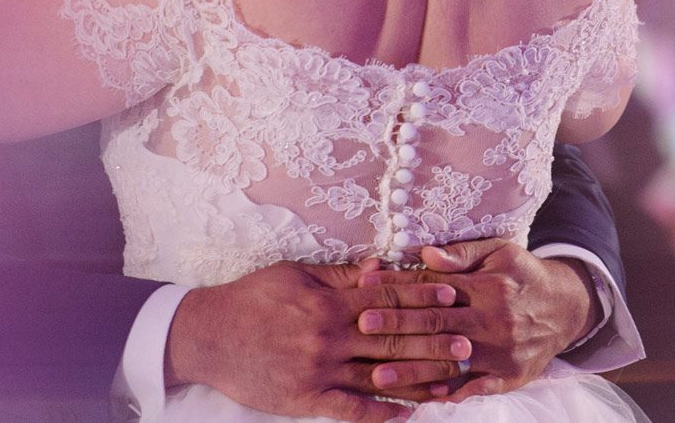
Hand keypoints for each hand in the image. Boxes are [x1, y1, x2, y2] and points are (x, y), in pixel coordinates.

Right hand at [167, 260, 466, 421]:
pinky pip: (350, 409)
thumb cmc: (252, 299)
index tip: (451, 297)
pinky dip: (380, 413)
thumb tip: (380, 267)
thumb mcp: (294, 274)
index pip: (386, 298)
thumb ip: (339, 275)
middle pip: (391, 339)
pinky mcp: (306, 399)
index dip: (421, 297)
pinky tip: (407, 414)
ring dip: (417, 379)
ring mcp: (319, 370)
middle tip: (467, 341)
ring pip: (379, 376)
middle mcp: (328, 336)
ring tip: (451, 381)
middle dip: (432, 340)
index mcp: (328, 301)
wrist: (208, 336)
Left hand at [355, 240, 595, 404]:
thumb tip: (425, 255)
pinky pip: (478, 388)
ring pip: (450, 362)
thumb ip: (462, 254)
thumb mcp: (499, 252)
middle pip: (437, 325)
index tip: (366, 290)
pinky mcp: (511, 375)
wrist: (568, 306)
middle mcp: (493, 319)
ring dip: (414, 371)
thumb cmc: (524, 274)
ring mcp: (502, 351)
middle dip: (397, 327)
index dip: (399, 289)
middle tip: (361, 329)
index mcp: (486, 286)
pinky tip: (427, 399)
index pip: (433, 288)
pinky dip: (453, 394)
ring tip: (379, 377)